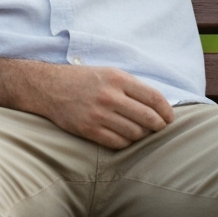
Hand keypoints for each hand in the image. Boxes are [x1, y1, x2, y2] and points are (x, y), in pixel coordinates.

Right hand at [28, 63, 173, 148]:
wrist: (48, 87)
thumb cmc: (82, 80)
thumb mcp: (107, 73)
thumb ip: (131, 86)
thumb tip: (159, 106)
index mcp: (116, 78)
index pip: (154, 98)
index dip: (167, 111)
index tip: (169, 118)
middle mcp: (109, 95)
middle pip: (149, 119)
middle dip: (158, 126)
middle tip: (157, 127)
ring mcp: (99, 114)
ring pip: (136, 134)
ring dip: (142, 135)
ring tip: (139, 131)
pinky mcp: (89, 129)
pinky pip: (119, 143)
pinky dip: (127, 142)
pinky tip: (124, 136)